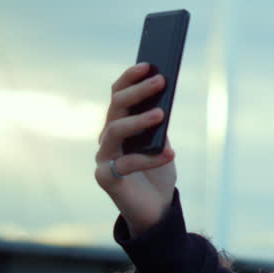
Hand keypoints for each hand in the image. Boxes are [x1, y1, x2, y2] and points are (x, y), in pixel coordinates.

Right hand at [95, 63, 177, 235]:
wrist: (155, 208)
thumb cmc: (157, 171)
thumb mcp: (162, 143)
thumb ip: (159, 125)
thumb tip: (163, 103)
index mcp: (119, 123)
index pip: (119, 94)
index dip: (130, 78)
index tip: (149, 64)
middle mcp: (107, 137)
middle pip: (116, 107)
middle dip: (138, 91)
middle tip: (161, 80)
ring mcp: (103, 157)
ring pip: (114, 130)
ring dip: (139, 120)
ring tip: (162, 113)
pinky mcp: (105, 178)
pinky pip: (125, 164)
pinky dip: (149, 158)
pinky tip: (170, 154)